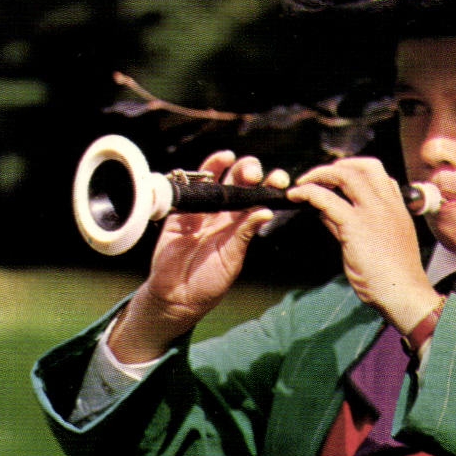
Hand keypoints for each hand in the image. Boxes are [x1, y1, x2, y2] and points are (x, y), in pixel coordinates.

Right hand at [110, 152, 288, 362]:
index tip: (280, 182)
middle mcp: (223, 215)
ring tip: (234, 159)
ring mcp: (202, 211)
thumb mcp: (231, 259)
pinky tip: (219, 160)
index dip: (269, 187)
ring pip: (218, 180)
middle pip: (240, 183)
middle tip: (254, 175)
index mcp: (240, 226)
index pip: (258, 199)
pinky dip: (205, 170)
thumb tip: (265, 211)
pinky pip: (193, 186)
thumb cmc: (208, 283)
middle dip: (250, 172)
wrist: (176, 296)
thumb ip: (244, 234)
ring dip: (228, 166)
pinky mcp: (181, 211)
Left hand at [289, 157, 441, 335]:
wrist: (402, 293)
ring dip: (319, 174)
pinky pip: (327, 199)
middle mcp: (388, 204)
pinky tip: (296, 196)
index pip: (379, 174)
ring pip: (345, 175)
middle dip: (336, 166)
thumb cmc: (391, 277)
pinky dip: (308, 192)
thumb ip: (351, 225)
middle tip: (316, 177)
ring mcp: (373, 211)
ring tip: (302, 184)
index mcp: (397, 207)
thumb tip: (326, 214)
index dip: (355, 169)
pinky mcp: (355, 225)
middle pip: (363, 166)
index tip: (336, 177)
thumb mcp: (375, 244)